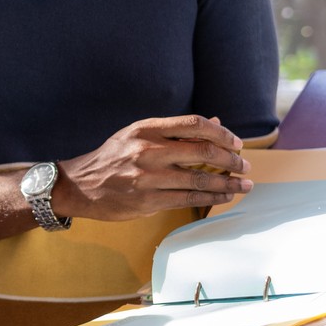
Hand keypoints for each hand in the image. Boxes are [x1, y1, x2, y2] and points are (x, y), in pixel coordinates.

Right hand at [55, 115, 253, 221]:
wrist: (79, 186)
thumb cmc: (112, 158)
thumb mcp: (138, 135)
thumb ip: (175, 131)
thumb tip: (215, 124)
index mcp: (146, 129)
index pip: (193, 124)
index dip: (221, 133)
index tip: (236, 143)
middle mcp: (148, 150)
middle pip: (202, 151)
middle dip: (231, 160)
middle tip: (246, 165)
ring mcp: (148, 177)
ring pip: (199, 179)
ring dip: (228, 183)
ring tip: (245, 185)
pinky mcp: (148, 200)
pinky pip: (188, 199)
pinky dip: (212, 198)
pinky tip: (225, 196)